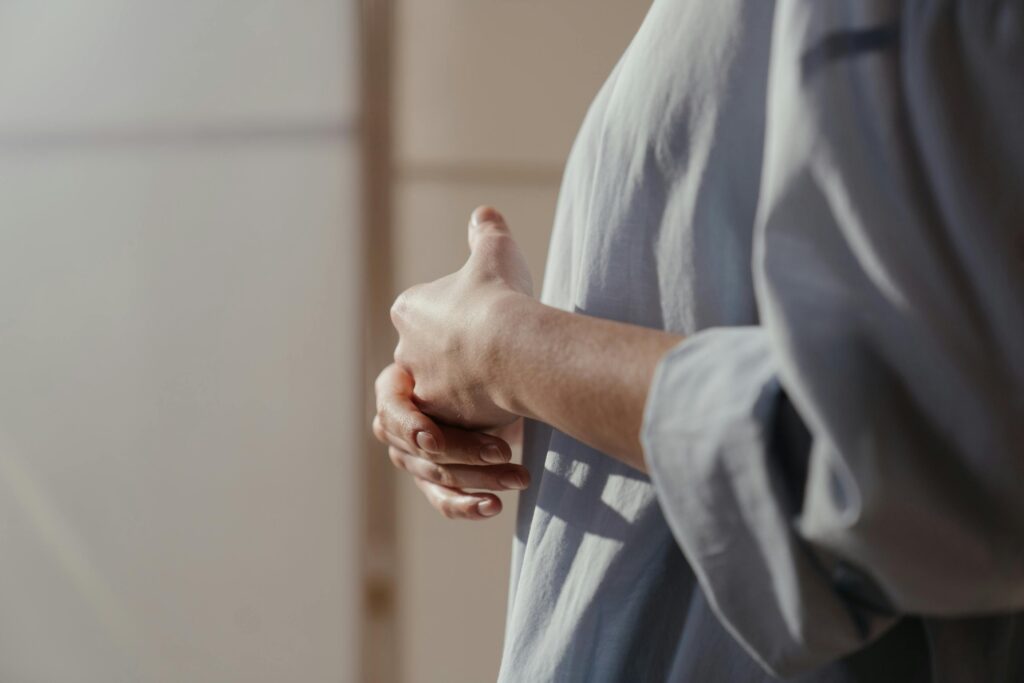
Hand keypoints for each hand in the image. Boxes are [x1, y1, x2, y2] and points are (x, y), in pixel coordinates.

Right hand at [372, 363, 530, 519]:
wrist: (491, 379)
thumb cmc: (474, 358)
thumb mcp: (466, 355)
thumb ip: (456, 361)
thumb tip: (460, 359)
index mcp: (393, 388)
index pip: (392, 413)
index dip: (411, 429)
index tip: (434, 442)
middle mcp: (394, 427)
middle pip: (424, 450)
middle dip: (467, 453)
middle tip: (503, 452)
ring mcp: (411, 457)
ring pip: (441, 476)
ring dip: (483, 479)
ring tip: (519, 477)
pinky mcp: (431, 480)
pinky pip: (445, 500)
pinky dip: (470, 505)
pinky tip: (494, 505)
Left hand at [389, 206, 532, 429]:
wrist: (513, 348)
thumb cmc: (501, 296)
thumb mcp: (496, 252)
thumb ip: (487, 231)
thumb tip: (484, 213)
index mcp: (409, 308)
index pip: (427, 314)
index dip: (460, 316)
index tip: (485, 317)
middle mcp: (404, 349)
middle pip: (431, 354)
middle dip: (459, 356)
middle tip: (495, 353)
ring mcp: (420, 386)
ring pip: (443, 389)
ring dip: (467, 387)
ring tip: (500, 382)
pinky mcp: (438, 419)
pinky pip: (455, 419)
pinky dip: (475, 414)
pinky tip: (501, 405)